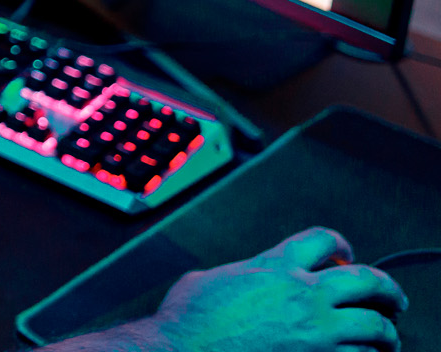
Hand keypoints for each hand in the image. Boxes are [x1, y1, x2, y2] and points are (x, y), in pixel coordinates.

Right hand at [137, 228, 404, 351]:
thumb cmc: (187, 323)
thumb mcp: (207, 279)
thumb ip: (238, 273)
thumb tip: (240, 277)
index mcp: (274, 265)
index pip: (323, 240)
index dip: (340, 244)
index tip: (346, 255)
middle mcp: (302, 294)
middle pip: (366, 280)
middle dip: (386, 289)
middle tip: (392, 299)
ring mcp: (315, 331)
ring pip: (374, 326)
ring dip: (385, 333)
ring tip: (386, 338)